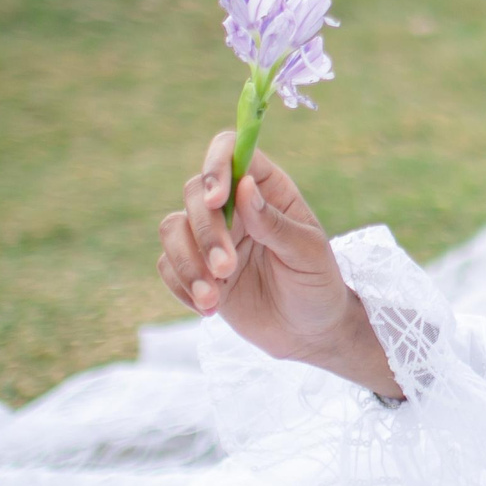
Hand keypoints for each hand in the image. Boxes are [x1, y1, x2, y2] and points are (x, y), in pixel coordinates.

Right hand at [156, 130, 403, 399]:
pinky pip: (167, 265)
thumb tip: (244, 186)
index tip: (216, 198)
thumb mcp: (307, 253)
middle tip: (228, 269)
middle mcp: (234, 205)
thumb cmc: (318, 284)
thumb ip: (274, 222)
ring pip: (173, 229)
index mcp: (267, 188)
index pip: (230, 151)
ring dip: (187, 263)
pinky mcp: (196, 268)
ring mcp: (211, 237)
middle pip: (194, 193)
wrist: (309, 333)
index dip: (215, 165)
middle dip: (205, 232)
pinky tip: (208, 307)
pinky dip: (181, 285)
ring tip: (212, 298)